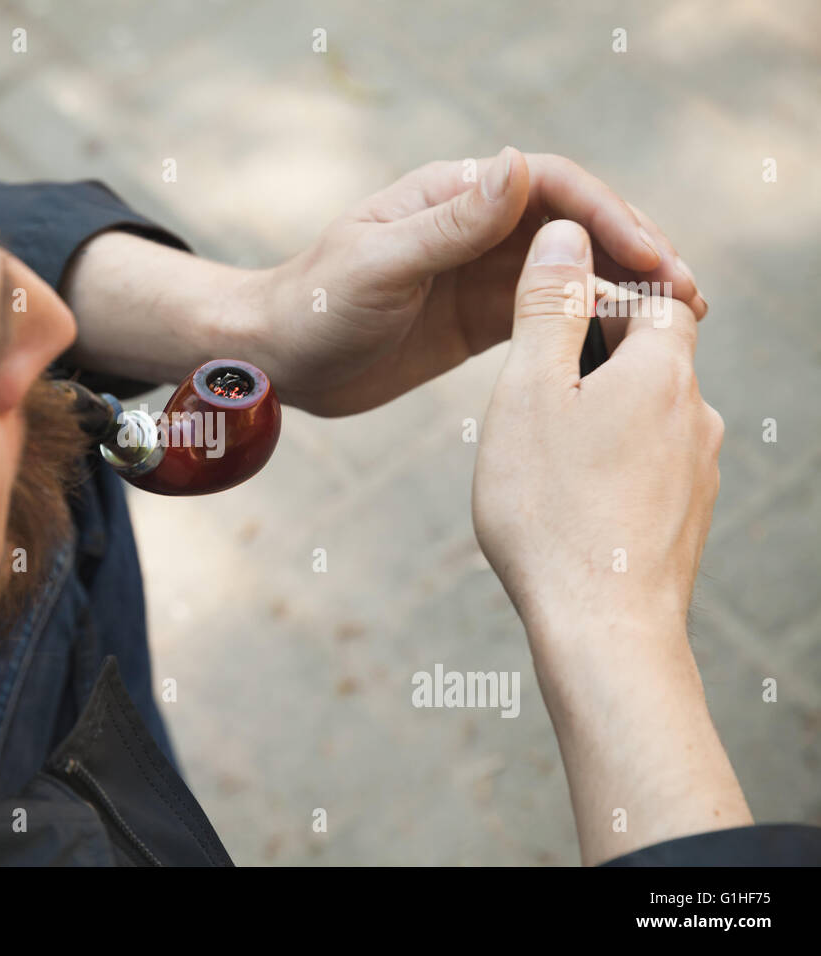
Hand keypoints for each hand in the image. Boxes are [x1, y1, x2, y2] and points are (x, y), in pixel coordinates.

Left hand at [249, 148, 705, 415]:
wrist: (278, 359)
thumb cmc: (316, 304)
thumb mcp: (381, 262)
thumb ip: (452, 223)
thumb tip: (521, 163)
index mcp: (453, 194)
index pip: (549, 187)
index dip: (608, 215)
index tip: (651, 255)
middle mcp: (475, 226)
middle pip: (574, 226)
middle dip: (634, 251)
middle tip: (687, 291)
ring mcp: (481, 273)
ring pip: (570, 272)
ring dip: (624, 288)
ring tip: (678, 319)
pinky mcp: (480, 320)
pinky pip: (548, 315)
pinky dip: (590, 324)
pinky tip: (627, 344)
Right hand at [472, 218, 717, 641]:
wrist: (603, 629)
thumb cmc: (553, 509)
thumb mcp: (530, 392)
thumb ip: (548, 308)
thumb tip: (565, 232)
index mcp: (664, 371)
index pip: (651, 295)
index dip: (601, 295)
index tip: (547, 320)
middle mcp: (696, 415)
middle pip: (650, 356)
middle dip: (591, 362)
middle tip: (529, 397)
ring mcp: (697, 473)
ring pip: (646, 416)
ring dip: (599, 419)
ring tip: (542, 458)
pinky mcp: (686, 520)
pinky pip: (647, 468)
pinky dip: (610, 468)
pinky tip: (569, 503)